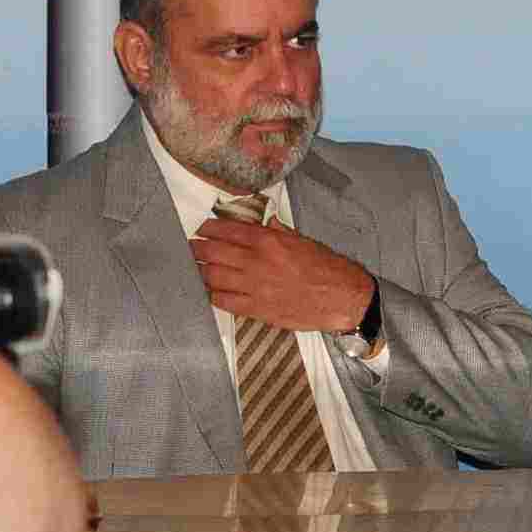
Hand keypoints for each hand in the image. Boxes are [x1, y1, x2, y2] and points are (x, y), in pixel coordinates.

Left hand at [192, 211, 375, 334]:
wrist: (342, 296)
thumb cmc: (327, 266)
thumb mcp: (303, 240)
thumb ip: (280, 231)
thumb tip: (267, 222)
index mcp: (268, 240)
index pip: (227, 229)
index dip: (209, 228)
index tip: (201, 229)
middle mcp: (256, 261)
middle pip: (213, 252)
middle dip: (197, 248)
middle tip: (190, 248)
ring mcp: (254, 286)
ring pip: (213, 276)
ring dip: (199, 271)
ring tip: (194, 268)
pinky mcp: (256, 309)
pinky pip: (224, 301)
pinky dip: (212, 294)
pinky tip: (208, 291)